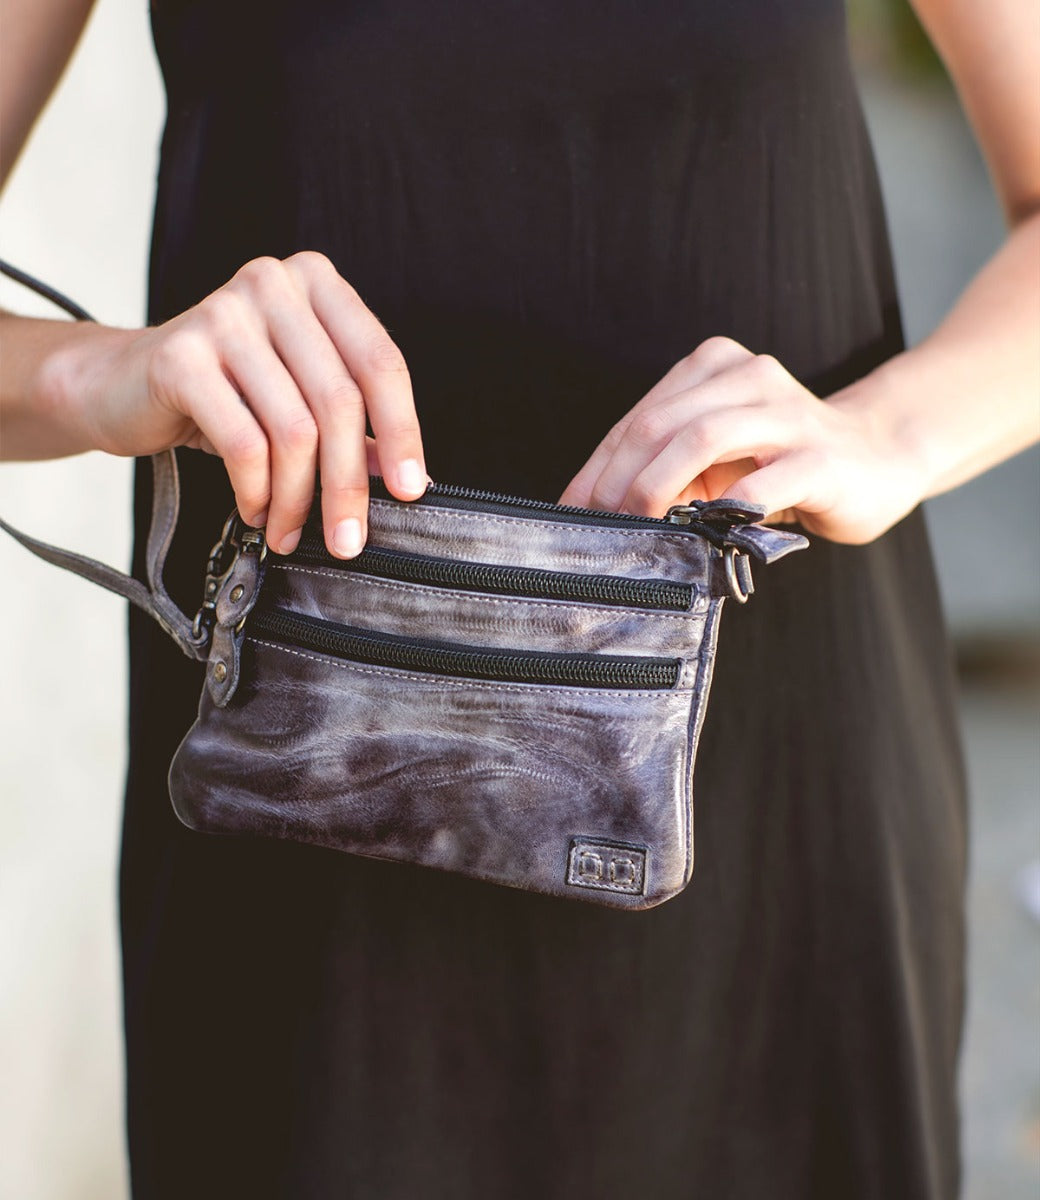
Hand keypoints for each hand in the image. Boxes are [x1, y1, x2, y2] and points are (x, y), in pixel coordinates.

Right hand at [60, 252, 425, 556]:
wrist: (118, 383)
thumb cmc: (225, 392)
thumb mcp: (297, 399)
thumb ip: (352, 426)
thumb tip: (405, 480)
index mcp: (318, 283)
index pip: (381, 363)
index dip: (403, 432)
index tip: (412, 491)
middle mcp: (274, 284)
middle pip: (340, 401)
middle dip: (348, 484)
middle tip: (347, 540)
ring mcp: (224, 313)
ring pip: (293, 429)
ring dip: (297, 498)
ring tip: (289, 532)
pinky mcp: (180, 355)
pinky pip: (243, 442)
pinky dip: (256, 490)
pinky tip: (255, 510)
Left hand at [558, 336, 925, 543]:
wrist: (877, 460)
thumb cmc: (781, 462)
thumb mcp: (715, 459)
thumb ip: (665, 467)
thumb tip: (598, 509)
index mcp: (716, 367)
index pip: (639, 418)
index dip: (597, 468)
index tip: (572, 511)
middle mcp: (750, 377)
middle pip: (661, 424)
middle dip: (618, 479)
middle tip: (599, 526)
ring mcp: (789, 414)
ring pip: (703, 439)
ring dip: (658, 487)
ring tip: (638, 527)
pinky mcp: (822, 458)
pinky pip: (767, 481)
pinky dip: (730, 507)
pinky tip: (708, 529)